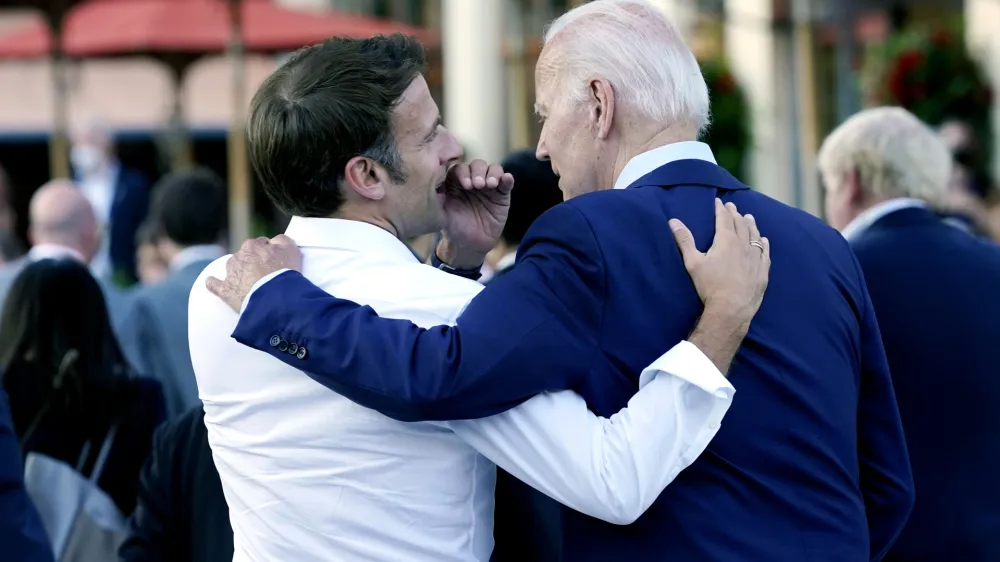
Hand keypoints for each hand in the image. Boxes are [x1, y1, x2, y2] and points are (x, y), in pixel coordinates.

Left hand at [206, 235, 302, 311]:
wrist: (274, 298)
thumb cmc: (284, 272)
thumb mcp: (291, 249)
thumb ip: (282, 241)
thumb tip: (275, 241)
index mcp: (252, 245)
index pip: (261, 245)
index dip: (269, 253)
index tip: (275, 262)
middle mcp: (238, 257)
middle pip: (246, 257)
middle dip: (254, 263)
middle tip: (267, 274)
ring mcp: (230, 274)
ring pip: (233, 269)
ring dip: (240, 273)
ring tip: (252, 284)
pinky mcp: (226, 290)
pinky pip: (214, 285)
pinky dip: (214, 284)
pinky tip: (213, 283)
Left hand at [439, 159, 514, 268]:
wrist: (469, 244)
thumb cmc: (453, 227)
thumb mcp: (442, 213)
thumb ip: (438, 198)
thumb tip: (431, 184)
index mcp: (456, 181)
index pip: (460, 168)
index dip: (463, 173)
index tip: (465, 185)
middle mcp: (473, 180)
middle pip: (477, 165)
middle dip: (478, 172)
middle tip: (478, 185)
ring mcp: (489, 186)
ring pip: (493, 169)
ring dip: (493, 173)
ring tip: (490, 185)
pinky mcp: (502, 195)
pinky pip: (506, 183)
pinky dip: (507, 179)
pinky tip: (506, 179)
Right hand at [670, 198, 769, 323]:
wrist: (731, 308)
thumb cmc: (710, 286)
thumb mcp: (693, 263)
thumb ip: (685, 240)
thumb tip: (673, 221)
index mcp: (726, 241)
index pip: (724, 219)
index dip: (721, 209)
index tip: (719, 202)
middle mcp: (743, 245)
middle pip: (740, 225)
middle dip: (735, 214)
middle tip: (732, 207)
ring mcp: (755, 258)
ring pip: (754, 236)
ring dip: (751, 225)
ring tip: (749, 217)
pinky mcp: (762, 271)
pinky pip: (764, 252)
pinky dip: (763, 243)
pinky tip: (763, 240)